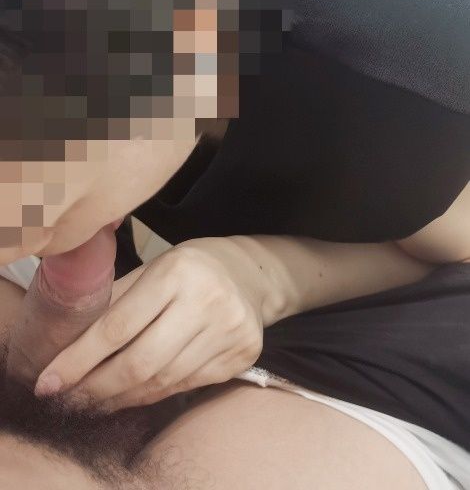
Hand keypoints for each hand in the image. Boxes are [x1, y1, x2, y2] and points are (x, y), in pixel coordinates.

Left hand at [35, 237, 266, 411]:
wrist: (249, 273)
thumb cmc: (189, 268)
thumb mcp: (152, 267)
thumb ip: (115, 299)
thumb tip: (66, 341)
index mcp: (177, 271)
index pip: (118, 326)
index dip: (79, 359)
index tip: (49, 381)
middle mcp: (207, 300)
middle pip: (140, 362)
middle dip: (96, 388)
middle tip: (68, 401)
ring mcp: (229, 330)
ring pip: (162, 382)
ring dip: (121, 398)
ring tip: (94, 402)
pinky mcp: (241, 355)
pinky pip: (185, 386)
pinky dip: (152, 396)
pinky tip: (131, 396)